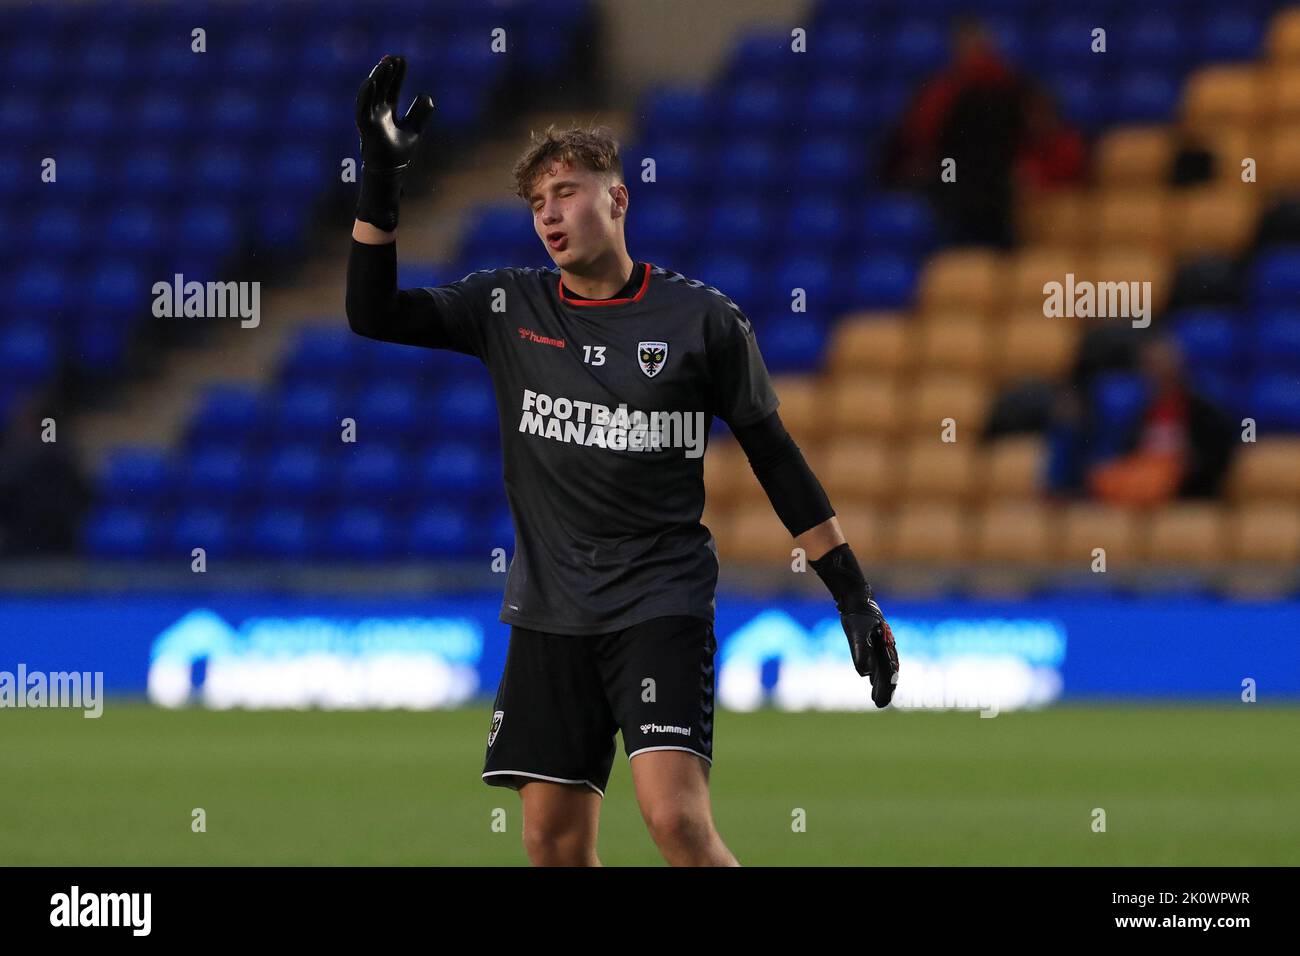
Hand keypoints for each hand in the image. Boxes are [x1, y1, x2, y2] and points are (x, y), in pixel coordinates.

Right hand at [355, 54, 433, 172]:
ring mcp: (370, 117)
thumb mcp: (415, 129)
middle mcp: (377, 112)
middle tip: (394, 57)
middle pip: (382, 86)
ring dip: (378, 78)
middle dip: (387, 71)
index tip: (402, 60)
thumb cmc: (400, 152)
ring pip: (372, 93)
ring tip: (386, 63)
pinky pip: (363, 107)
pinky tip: (372, 81)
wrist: (390, 170)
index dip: (397, 74)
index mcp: (387, 111)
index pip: (392, 88)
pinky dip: (366, 94)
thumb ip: (421, 113)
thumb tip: (427, 96)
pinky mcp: (365, 126)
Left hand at [840, 598, 898, 708]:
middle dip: (885, 689)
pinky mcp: (873, 642)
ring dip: (881, 683)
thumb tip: (865, 674)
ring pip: (883, 668)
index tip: (881, 702)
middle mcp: (886, 647)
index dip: (886, 688)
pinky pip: (878, 660)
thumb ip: (861, 651)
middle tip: (879, 705)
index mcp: (886, 647)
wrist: (856, 598)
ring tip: (877, 698)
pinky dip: (876, 672)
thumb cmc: (857, 615)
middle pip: (888, 673)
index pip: (888, 672)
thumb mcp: (857, 633)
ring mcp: (881, 645)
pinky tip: (871, 679)